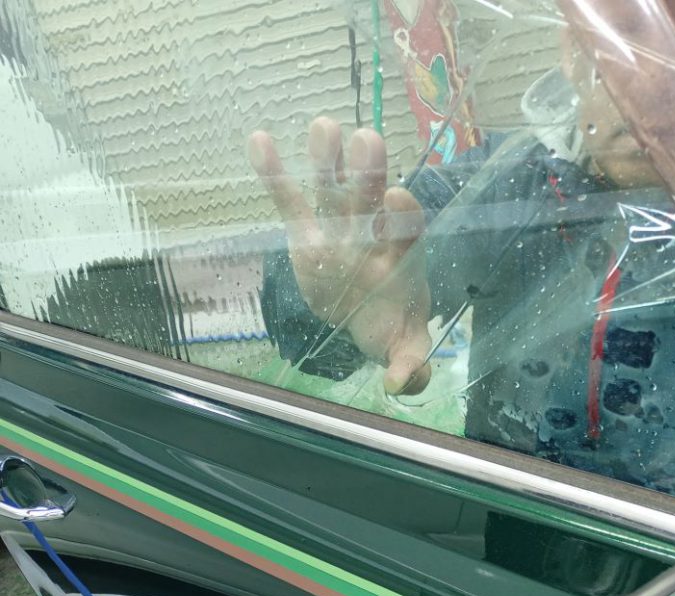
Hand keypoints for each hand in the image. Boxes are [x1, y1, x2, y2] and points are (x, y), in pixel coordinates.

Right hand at [248, 118, 431, 394]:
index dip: (404, 213)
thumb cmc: (392, 327)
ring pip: (332, 188)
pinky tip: (259, 139)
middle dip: (369, 171)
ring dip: (328, 158)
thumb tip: (403, 385)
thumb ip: (410, 365)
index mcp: (401, 258)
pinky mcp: (306, 231)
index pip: (407, 230)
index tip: (398, 196)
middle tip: (367, 138)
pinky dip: (275, 172)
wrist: (367, 318)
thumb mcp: (404, 348)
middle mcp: (371, 235)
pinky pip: (289, 199)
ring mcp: (337, 228)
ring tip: (323, 126)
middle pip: (370, 198)